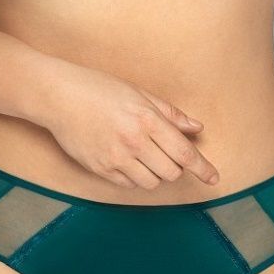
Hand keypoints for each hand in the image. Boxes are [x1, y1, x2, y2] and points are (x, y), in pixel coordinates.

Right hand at [43, 62, 220, 189]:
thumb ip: (169, 114)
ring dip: (156, 173)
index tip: (214, 178)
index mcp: (147, 119)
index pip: (184, 152)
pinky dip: (135, 176)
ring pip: (151, 182)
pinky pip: (129, 184)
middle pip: (171, 171)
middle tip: (167, 153)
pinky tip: (127, 158)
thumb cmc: (99, 88)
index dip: (203, 168)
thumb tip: (196, 128)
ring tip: (146, 155)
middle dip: (176, 166)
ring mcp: (116, 158)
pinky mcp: (100, 169)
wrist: (58, 96)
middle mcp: (134, 141)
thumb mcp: (138, 93)